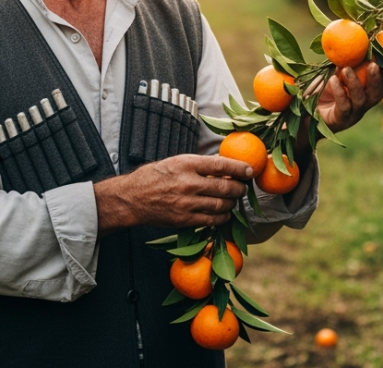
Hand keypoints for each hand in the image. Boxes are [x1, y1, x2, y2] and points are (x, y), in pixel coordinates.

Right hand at [93, 154, 251, 235]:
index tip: (250, 171)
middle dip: (239, 188)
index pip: (220, 165)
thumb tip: (225, 165)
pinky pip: (211, 220)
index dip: (239, 168)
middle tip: (243, 188)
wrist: (132, 198)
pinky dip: (222, 217)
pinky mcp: (184, 220)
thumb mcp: (176, 162)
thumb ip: (199, 164)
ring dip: (232, 203)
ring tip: (233, 199)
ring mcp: (186, 203)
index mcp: (186, 164)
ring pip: (221, 205)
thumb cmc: (155, 176)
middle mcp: (188, 183)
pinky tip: (224, 213)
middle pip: (225, 187)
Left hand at [312, 61, 382, 132]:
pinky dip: (339, 92)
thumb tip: (355, 42)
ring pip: (360, 100)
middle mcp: (363, 105)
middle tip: (373, 65)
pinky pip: (343, 106)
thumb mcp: (337, 75)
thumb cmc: (325, 91)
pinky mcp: (340, 119)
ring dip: (355, 83)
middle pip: (377, 95)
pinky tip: (333, 79)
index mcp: (366, 94)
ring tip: (346, 69)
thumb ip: (346, 63)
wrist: (307, 113)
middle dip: (377, 79)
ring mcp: (352, 114)